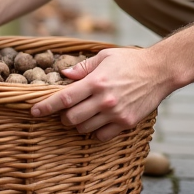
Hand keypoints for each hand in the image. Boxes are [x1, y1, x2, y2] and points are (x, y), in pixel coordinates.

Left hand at [29, 47, 171, 141]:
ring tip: (83, 114)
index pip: (64, 99)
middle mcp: (104, 100)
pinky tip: (98, 121)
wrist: (160, 71)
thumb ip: (83, 68)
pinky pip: (102, 136)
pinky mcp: (126, 123)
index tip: (34, 111)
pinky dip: (95, 131)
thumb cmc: (130, 61)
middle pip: (71, 118)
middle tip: (66, 111)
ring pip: (84, 129)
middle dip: (63, 117)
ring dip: (78, 124)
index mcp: (96, 82)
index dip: (46, 106)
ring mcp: (115, 114)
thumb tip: (64, 75)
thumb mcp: (105, 57)